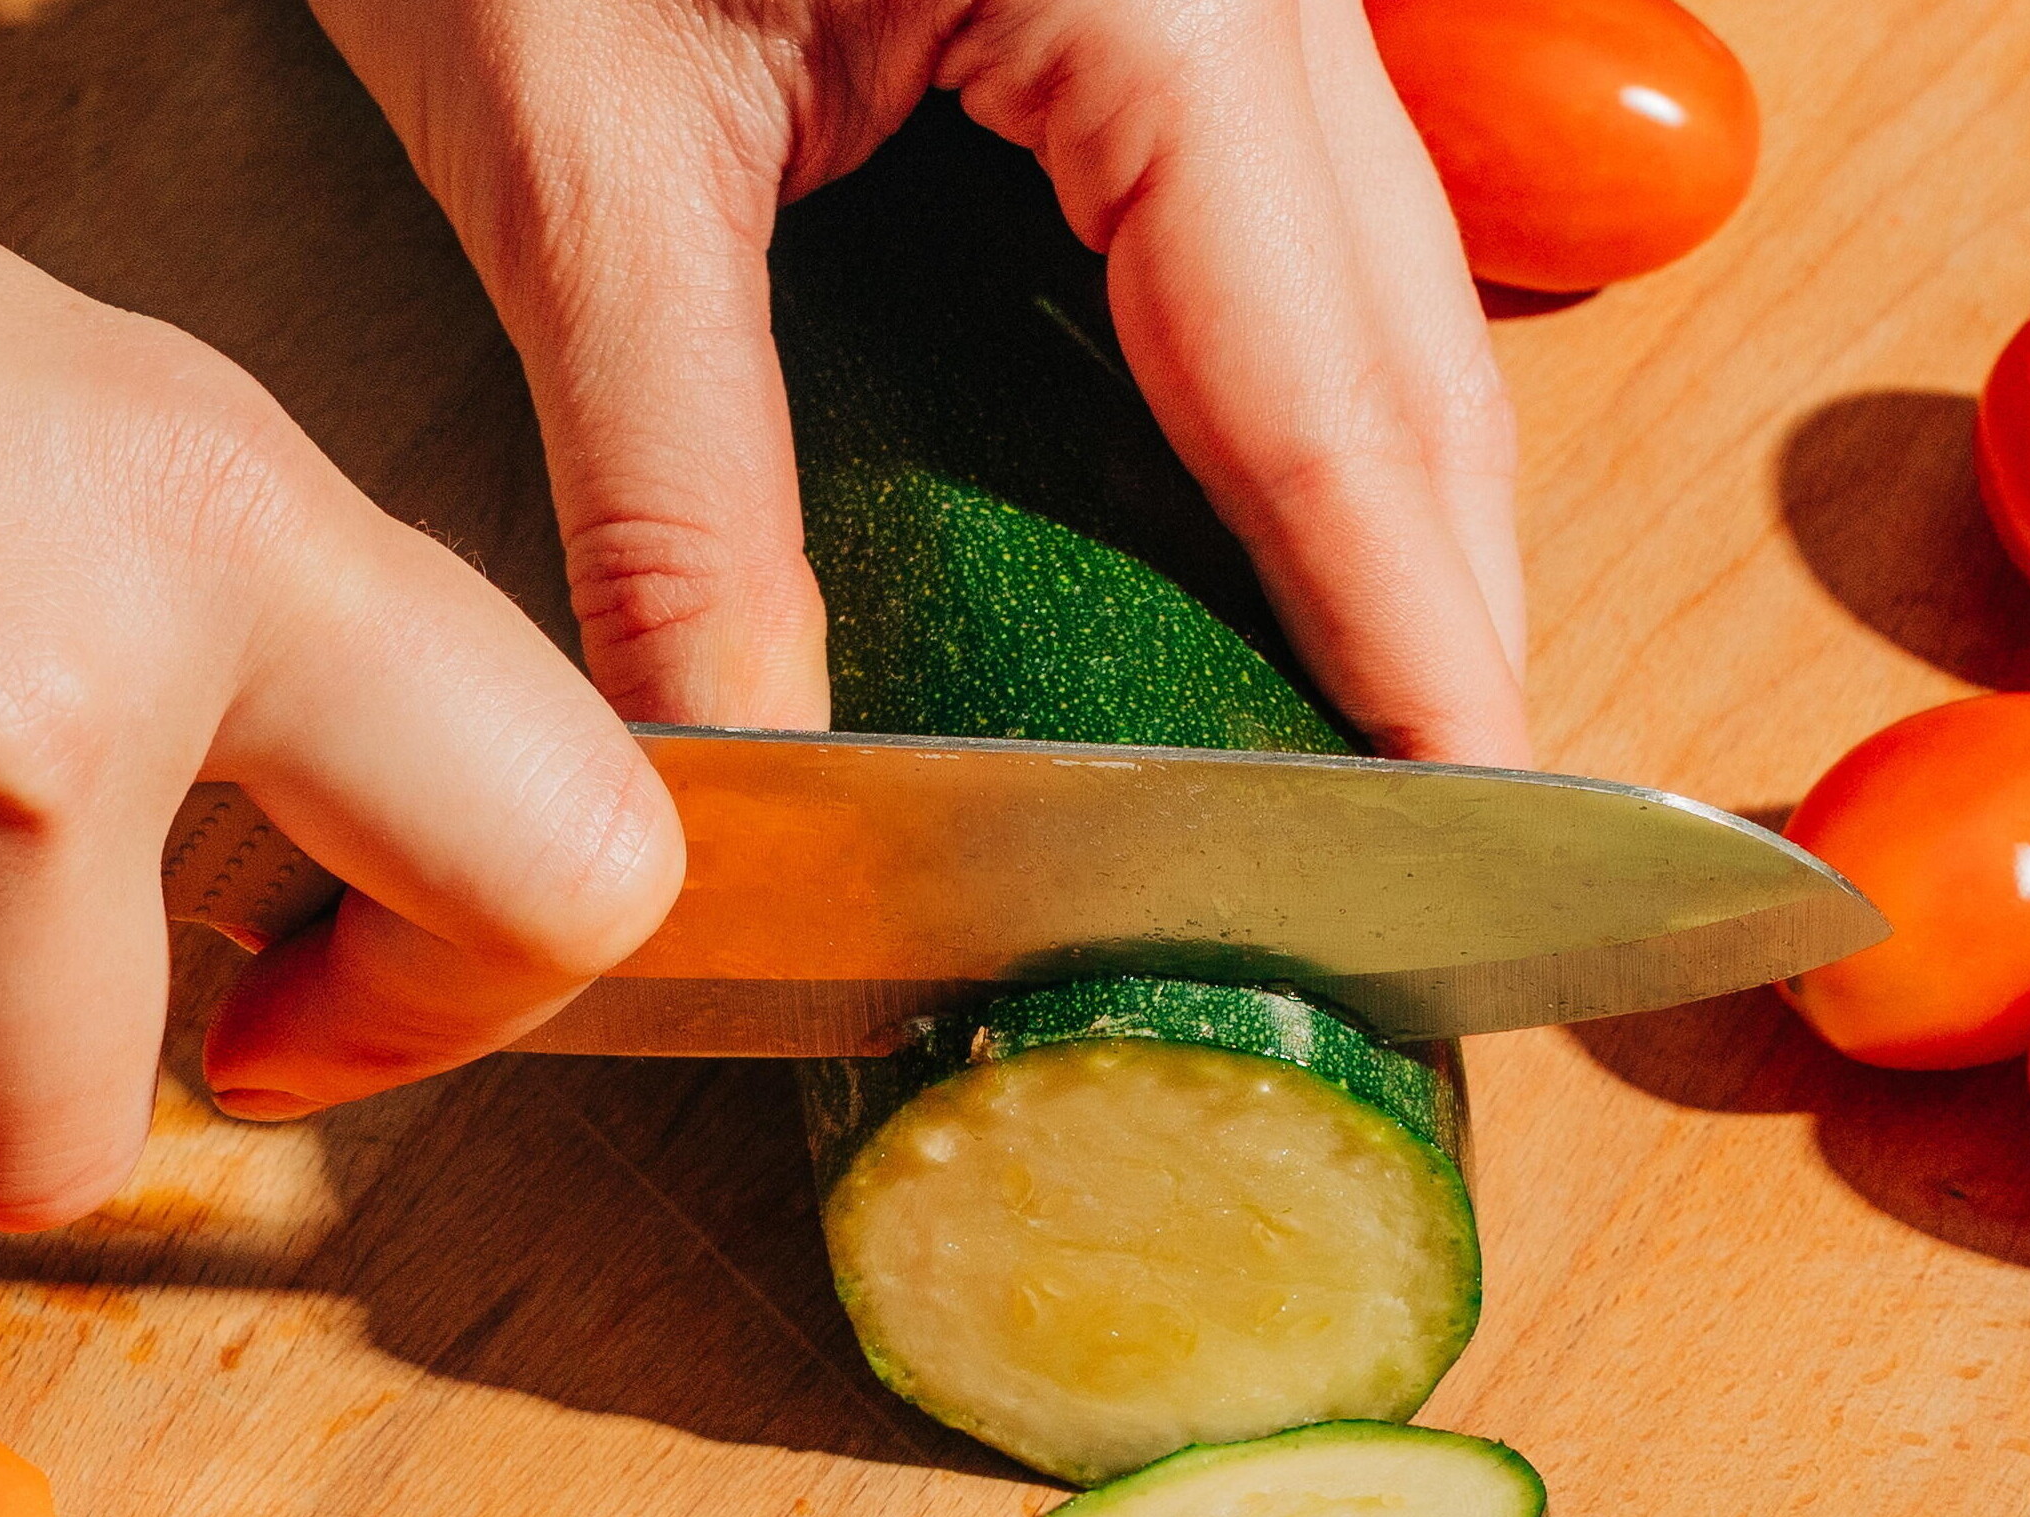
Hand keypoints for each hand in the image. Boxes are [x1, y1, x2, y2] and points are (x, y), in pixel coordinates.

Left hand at [308, 0, 1536, 763]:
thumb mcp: (574, 139)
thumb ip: (671, 471)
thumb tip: (736, 766)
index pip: (1316, 387)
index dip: (1395, 642)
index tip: (1455, 845)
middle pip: (1405, 339)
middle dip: (1428, 607)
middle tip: (1430, 865)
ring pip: (1373, 275)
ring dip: (1376, 510)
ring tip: (1367, 744)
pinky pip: (1277, 205)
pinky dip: (1282, 389)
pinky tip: (1255, 539)